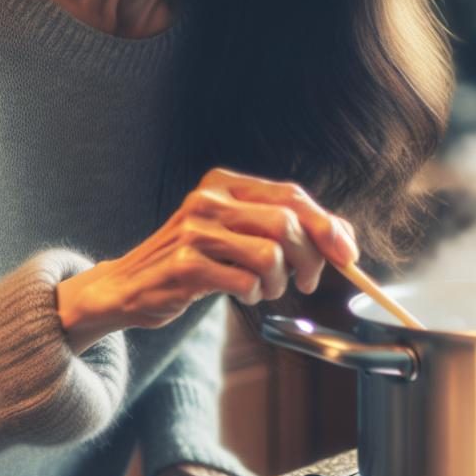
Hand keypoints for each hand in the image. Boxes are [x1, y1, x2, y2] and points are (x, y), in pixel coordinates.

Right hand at [57, 167, 358, 353]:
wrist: (129, 285)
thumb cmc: (195, 259)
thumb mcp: (236, 232)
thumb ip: (284, 228)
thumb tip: (343, 237)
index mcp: (224, 182)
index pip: (291, 195)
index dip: (326, 225)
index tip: (347, 253)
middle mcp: (209, 198)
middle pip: (286, 224)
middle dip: (309, 259)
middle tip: (306, 282)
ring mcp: (194, 231)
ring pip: (270, 255)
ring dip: (278, 282)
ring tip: (265, 288)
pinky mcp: (184, 265)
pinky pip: (244, 282)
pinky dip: (253, 293)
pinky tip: (240, 292)